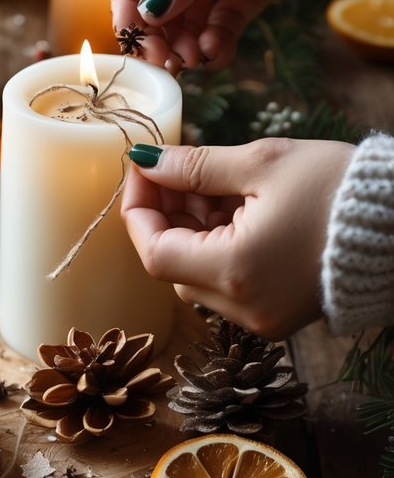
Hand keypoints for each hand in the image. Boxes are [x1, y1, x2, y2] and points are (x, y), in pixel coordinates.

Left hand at [121, 137, 354, 337]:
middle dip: (168, 214)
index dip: (139, 209)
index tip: (143, 170)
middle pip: (173, 265)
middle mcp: (243, 308)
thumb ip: (194, 166)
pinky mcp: (278, 312)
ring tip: (213, 182)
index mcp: (234, 273)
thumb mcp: (261, 163)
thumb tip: (146, 161)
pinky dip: (220, 245)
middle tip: (177, 169)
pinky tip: (235, 205)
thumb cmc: (338, 188)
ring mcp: (262, 316)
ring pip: (199, 274)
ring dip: (194, 227)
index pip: (154, 252)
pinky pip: (228, 281)